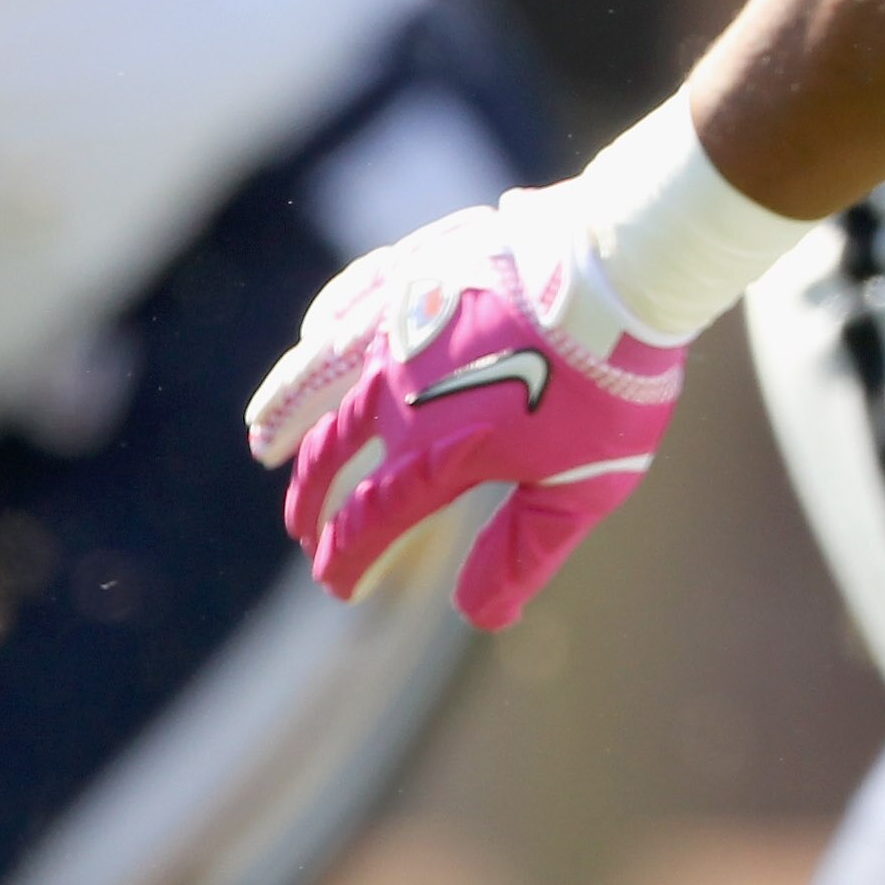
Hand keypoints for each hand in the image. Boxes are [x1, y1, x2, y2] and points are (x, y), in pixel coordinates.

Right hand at [244, 191, 686, 627]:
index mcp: (433, 452)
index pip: (369, 523)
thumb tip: (477, 617)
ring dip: (287, 409)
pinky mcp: (421, 267)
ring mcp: (400, 323)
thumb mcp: (581, 486)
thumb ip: (522, 552)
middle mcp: (397, 391)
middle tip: (301, 527)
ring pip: (318, 373)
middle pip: (333, 454)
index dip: (347, 560)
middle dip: (312, 499)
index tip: (340, 586)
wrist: (622, 269)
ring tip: (263, 438)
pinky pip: (355, 298)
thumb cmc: (609, 383)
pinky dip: (326, 326)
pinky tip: (315, 335)